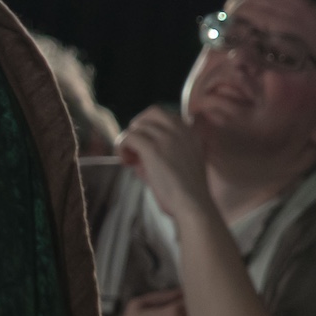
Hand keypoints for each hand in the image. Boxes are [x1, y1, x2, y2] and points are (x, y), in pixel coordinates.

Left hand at [117, 107, 211, 221]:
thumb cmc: (188, 191)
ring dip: (129, 140)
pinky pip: (129, 137)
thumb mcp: (184, 161)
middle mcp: (181, 130)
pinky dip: (122, 147)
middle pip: (151, 112)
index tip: (147, 145)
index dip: (152, 128)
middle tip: (135, 145)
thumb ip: (167, 149)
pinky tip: (126, 161)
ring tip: (130, 159)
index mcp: (191, 132)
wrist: (193, 203)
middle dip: (139, 126)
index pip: (166, 116)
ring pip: (137, 126)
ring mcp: (167, 137)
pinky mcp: (153, 148)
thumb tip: (139, 148)